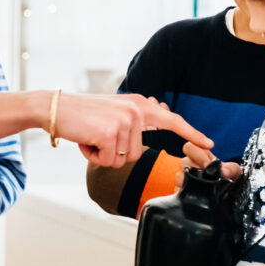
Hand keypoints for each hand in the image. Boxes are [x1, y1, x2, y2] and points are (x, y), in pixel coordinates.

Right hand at [54, 93, 212, 167]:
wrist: (56, 109)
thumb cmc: (83, 114)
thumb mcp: (116, 111)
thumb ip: (137, 117)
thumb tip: (160, 112)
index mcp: (140, 105)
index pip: (172, 120)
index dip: (191, 133)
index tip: (209, 143)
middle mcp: (137, 110)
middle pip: (138, 154)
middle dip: (115, 154)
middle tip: (98, 137)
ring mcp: (126, 121)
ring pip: (123, 160)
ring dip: (104, 155)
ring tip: (92, 137)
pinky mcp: (111, 132)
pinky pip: (109, 161)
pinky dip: (94, 157)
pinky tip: (86, 141)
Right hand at [175, 142, 241, 190]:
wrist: (226, 193)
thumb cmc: (228, 177)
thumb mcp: (233, 171)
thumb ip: (230, 169)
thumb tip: (223, 171)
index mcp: (201, 155)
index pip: (190, 147)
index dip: (197, 154)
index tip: (208, 164)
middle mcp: (190, 164)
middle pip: (184, 162)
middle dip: (195, 170)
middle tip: (207, 178)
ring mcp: (184, 177)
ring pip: (179, 176)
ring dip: (190, 182)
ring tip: (203, 188)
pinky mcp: (182, 190)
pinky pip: (178, 190)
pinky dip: (184, 193)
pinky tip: (195, 197)